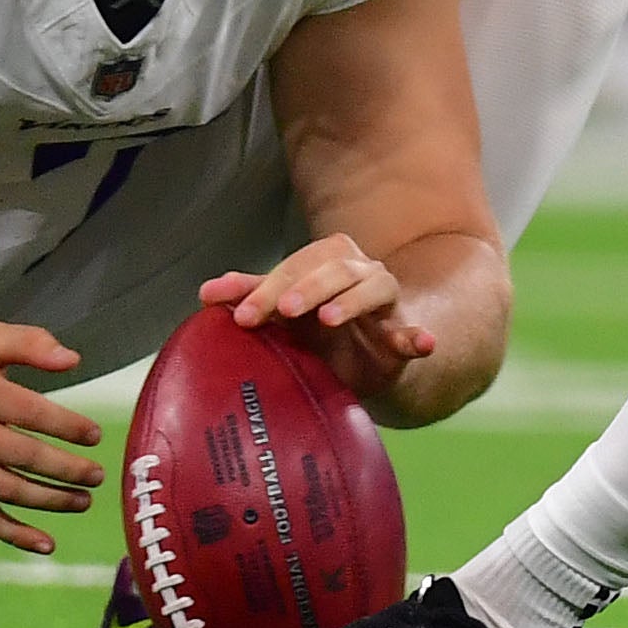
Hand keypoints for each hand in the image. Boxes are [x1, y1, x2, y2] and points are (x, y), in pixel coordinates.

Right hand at [0, 320, 104, 555]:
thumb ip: (29, 343)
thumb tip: (73, 360)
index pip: (29, 412)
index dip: (66, 425)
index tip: (95, 435)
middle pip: (21, 456)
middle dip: (65, 469)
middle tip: (98, 475)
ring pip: (5, 491)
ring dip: (49, 501)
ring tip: (84, 502)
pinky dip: (13, 535)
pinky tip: (46, 544)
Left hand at [204, 236, 435, 406]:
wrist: (365, 365)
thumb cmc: (320, 332)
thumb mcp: (284, 315)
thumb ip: (252, 297)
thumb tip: (205, 293)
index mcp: (327, 262)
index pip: (298, 264)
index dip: (269, 287)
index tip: (243, 315)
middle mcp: (360, 272)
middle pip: (337, 267)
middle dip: (309, 286)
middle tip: (285, 310)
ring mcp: (385, 303)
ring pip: (375, 286)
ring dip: (352, 300)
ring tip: (329, 318)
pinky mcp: (402, 337)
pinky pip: (412, 332)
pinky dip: (418, 336)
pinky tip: (422, 343)